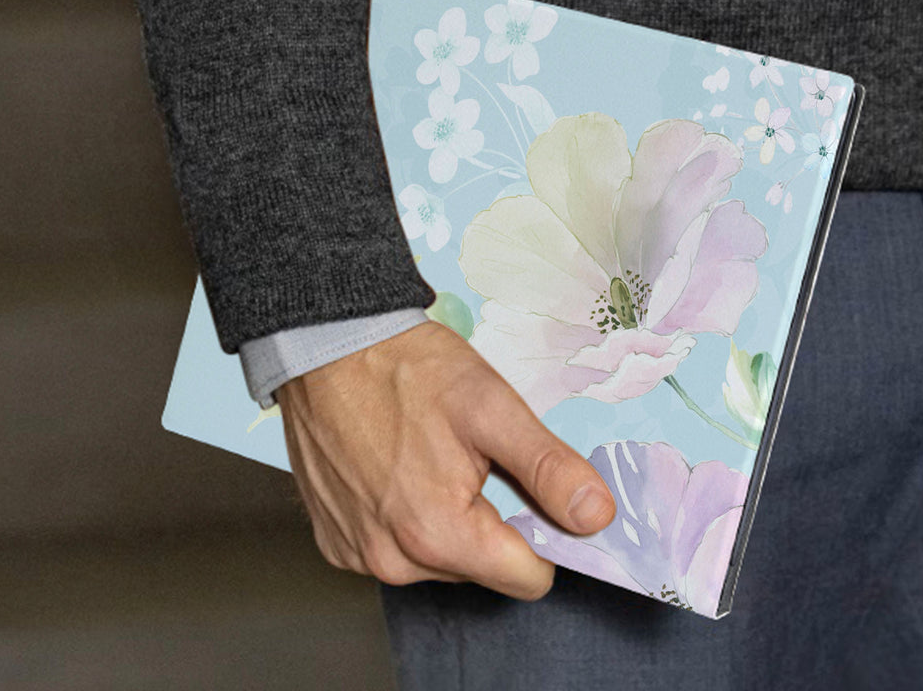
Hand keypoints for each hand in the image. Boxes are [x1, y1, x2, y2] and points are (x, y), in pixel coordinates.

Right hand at [274, 318, 615, 600]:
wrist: (327, 343)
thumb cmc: (403, 368)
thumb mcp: (491, 406)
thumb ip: (548, 467)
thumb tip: (595, 514)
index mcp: (436, 533)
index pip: (527, 578)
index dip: (543, 533)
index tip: (532, 490)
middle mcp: (391, 560)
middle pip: (482, 568)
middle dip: (490, 519)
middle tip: (471, 457)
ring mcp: (357, 553)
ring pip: (439, 561)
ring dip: (446, 517)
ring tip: (429, 455)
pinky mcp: (334, 540)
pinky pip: (394, 549)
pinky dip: (404, 516)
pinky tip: (395, 468)